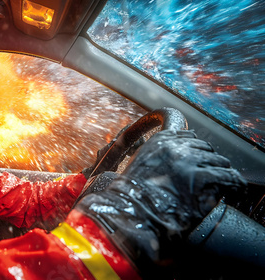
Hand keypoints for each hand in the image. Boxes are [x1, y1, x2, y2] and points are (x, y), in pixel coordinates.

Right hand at [75, 130, 245, 276]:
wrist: (129, 213)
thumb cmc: (130, 198)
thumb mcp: (137, 167)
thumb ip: (155, 156)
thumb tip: (169, 161)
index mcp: (159, 141)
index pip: (186, 132)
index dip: (193, 147)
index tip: (197, 156)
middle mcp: (174, 146)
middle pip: (204, 146)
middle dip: (206, 161)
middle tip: (206, 178)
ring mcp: (188, 161)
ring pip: (219, 160)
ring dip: (219, 174)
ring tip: (217, 187)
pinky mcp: (199, 178)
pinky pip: (228, 176)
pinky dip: (232, 185)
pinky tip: (231, 190)